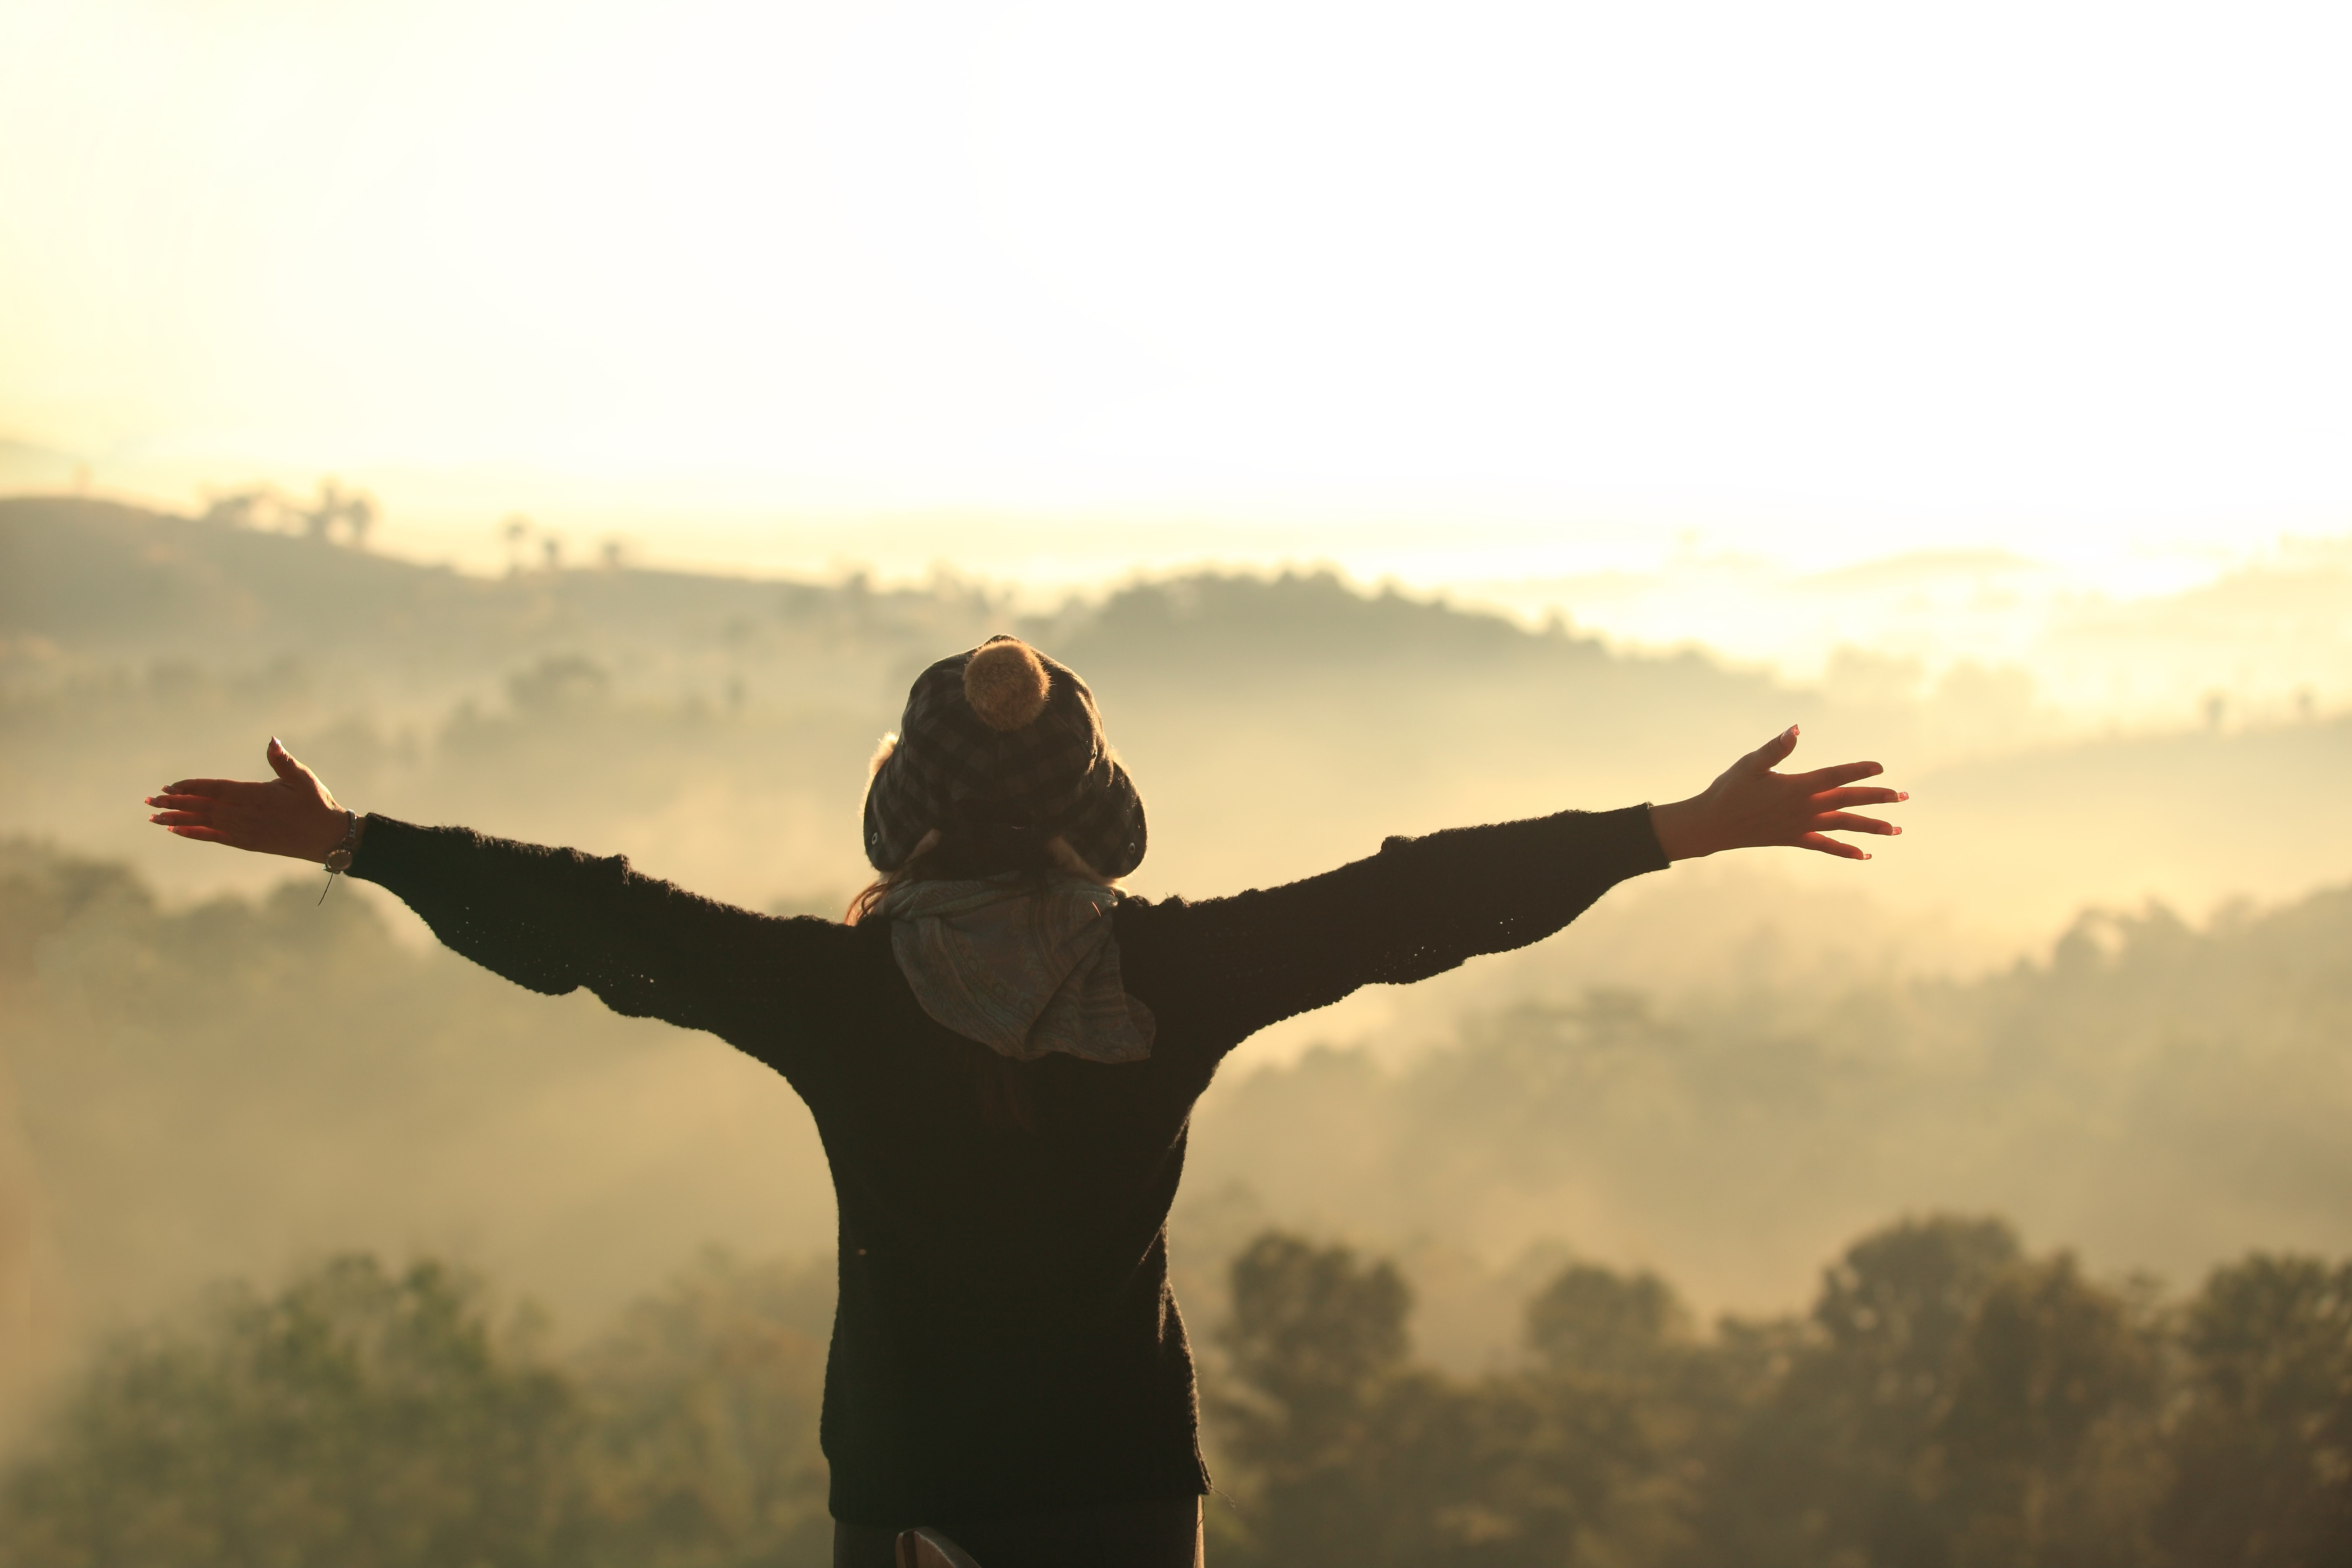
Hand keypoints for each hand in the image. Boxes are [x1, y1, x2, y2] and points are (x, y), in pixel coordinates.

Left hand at [146, 738, 354, 863]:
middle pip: (201, 806)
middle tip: (149, 799)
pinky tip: (176, 831)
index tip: (169, 786)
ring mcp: (243, 830)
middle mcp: (244, 813)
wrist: (328, 837)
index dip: (190, 787)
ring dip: (176, 819)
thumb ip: (282, 761)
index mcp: (255, 794)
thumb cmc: (317, 804)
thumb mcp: (302, 778)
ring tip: (153, 817)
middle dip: (173, 802)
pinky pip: (213, 837)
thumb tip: (272, 741)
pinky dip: (193, 834)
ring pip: (202, 823)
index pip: (214, 789)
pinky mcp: (247, 842)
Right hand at [1648, 725, 1904, 862]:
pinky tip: (1865, 855)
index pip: (1836, 777)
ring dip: (1872, 827)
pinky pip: (1826, 846)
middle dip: (1878, 798)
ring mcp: (1801, 826)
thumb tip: (1795, 729)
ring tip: (1897, 830)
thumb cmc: (1729, 790)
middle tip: (1904, 797)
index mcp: (1797, 787)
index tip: (1881, 767)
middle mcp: (1805, 809)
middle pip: (1849, 802)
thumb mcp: (1750, 764)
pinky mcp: (1794, 839)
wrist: (1713, 825)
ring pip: (1844, 827)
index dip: (1859, 771)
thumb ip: (1775, 748)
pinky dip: (1846, 851)